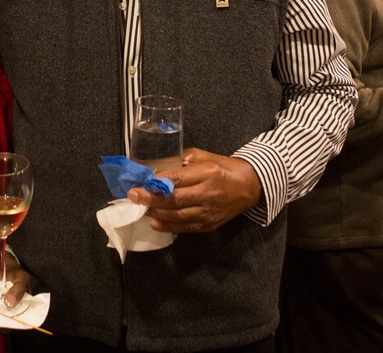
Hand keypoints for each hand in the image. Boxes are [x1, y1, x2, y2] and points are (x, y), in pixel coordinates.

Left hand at [127, 148, 261, 232]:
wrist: (249, 187)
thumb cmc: (224, 168)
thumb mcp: (205, 156)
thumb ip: (184, 158)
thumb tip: (160, 164)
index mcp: (207, 173)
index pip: (178, 179)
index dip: (158, 182)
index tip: (141, 182)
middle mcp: (208, 193)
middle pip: (175, 199)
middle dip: (151, 198)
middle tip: (133, 196)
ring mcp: (209, 211)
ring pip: (179, 215)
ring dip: (157, 213)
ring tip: (141, 208)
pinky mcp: (209, 224)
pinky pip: (186, 227)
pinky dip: (169, 226)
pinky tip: (155, 223)